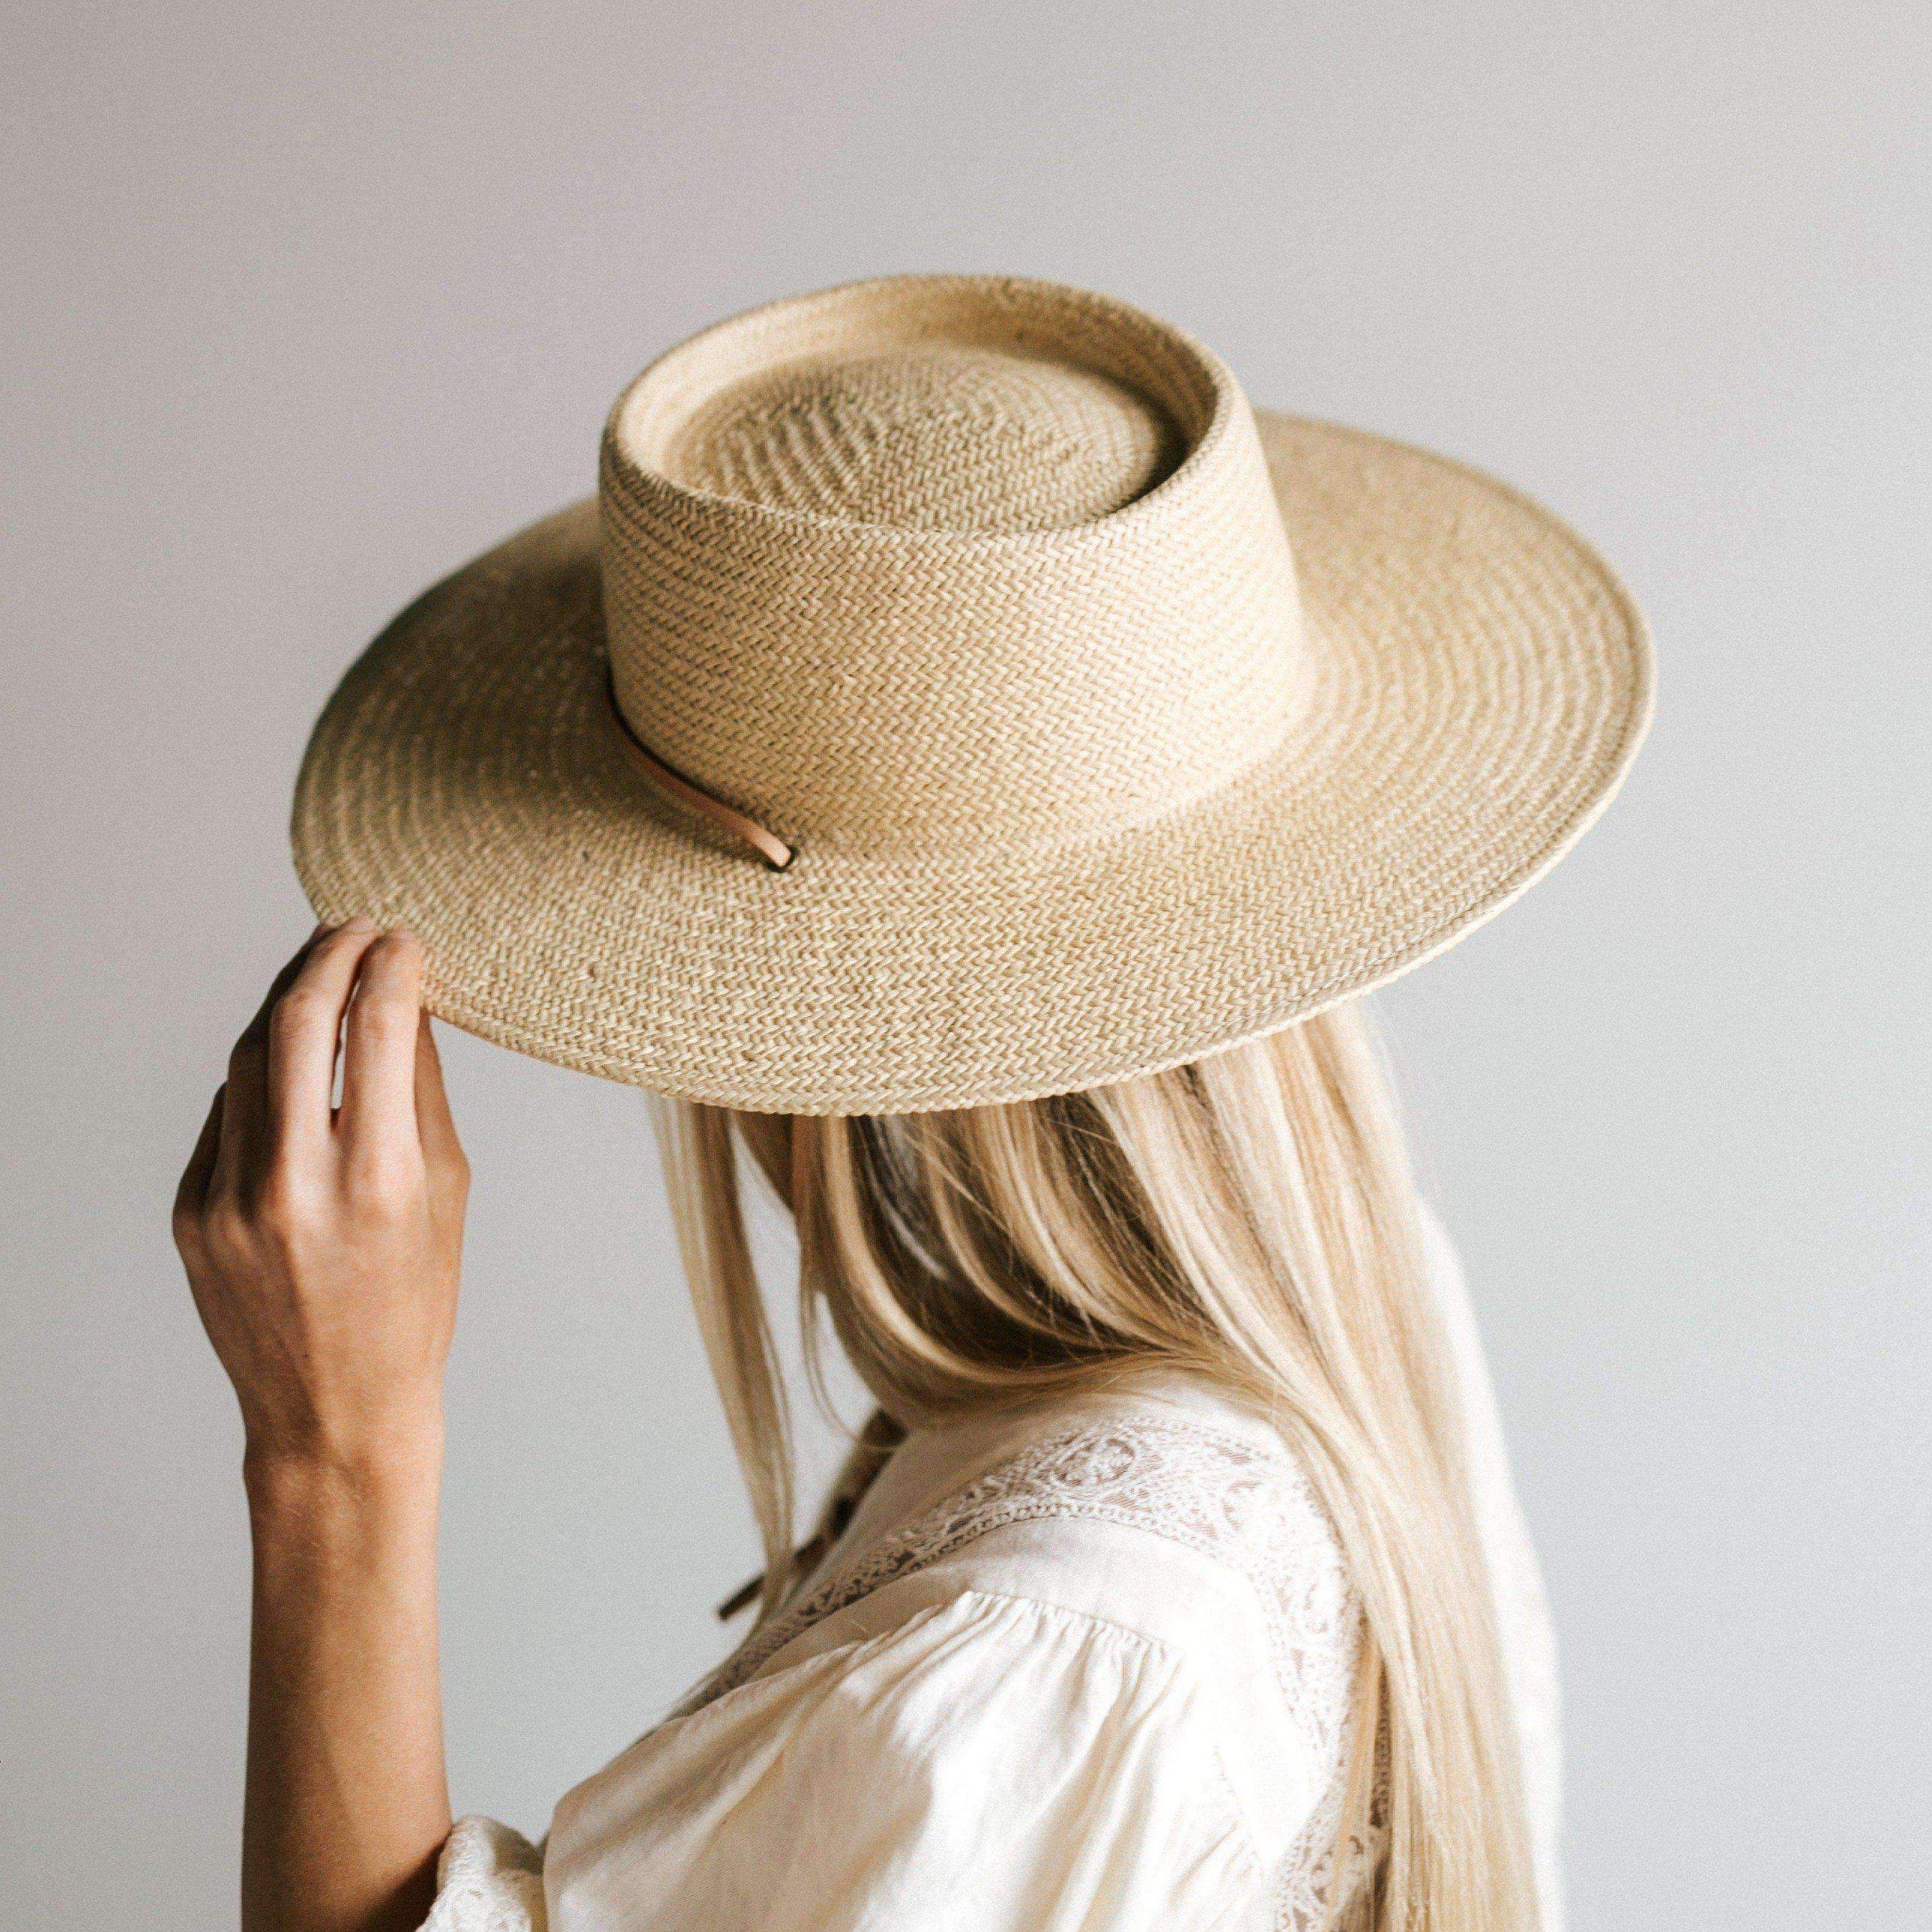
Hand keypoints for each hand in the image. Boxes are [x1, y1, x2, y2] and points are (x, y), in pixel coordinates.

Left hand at [174, 921, 469, 1485]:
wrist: (335, 1410)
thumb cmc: (413, 1303)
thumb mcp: (445, 1192)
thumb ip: (420, 1091)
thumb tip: (404, 1001)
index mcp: (378, 1179)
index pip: (379, 1028)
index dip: (392, 965)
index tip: (405, 938)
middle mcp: (295, 1183)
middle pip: (296, 1021)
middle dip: (327, 955)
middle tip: (354, 927)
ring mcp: (229, 1199)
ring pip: (246, 1058)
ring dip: (284, 1002)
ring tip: (319, 976)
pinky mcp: (190, 1213)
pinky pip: (225, 1115)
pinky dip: (261, 1077)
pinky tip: (291, 1069)